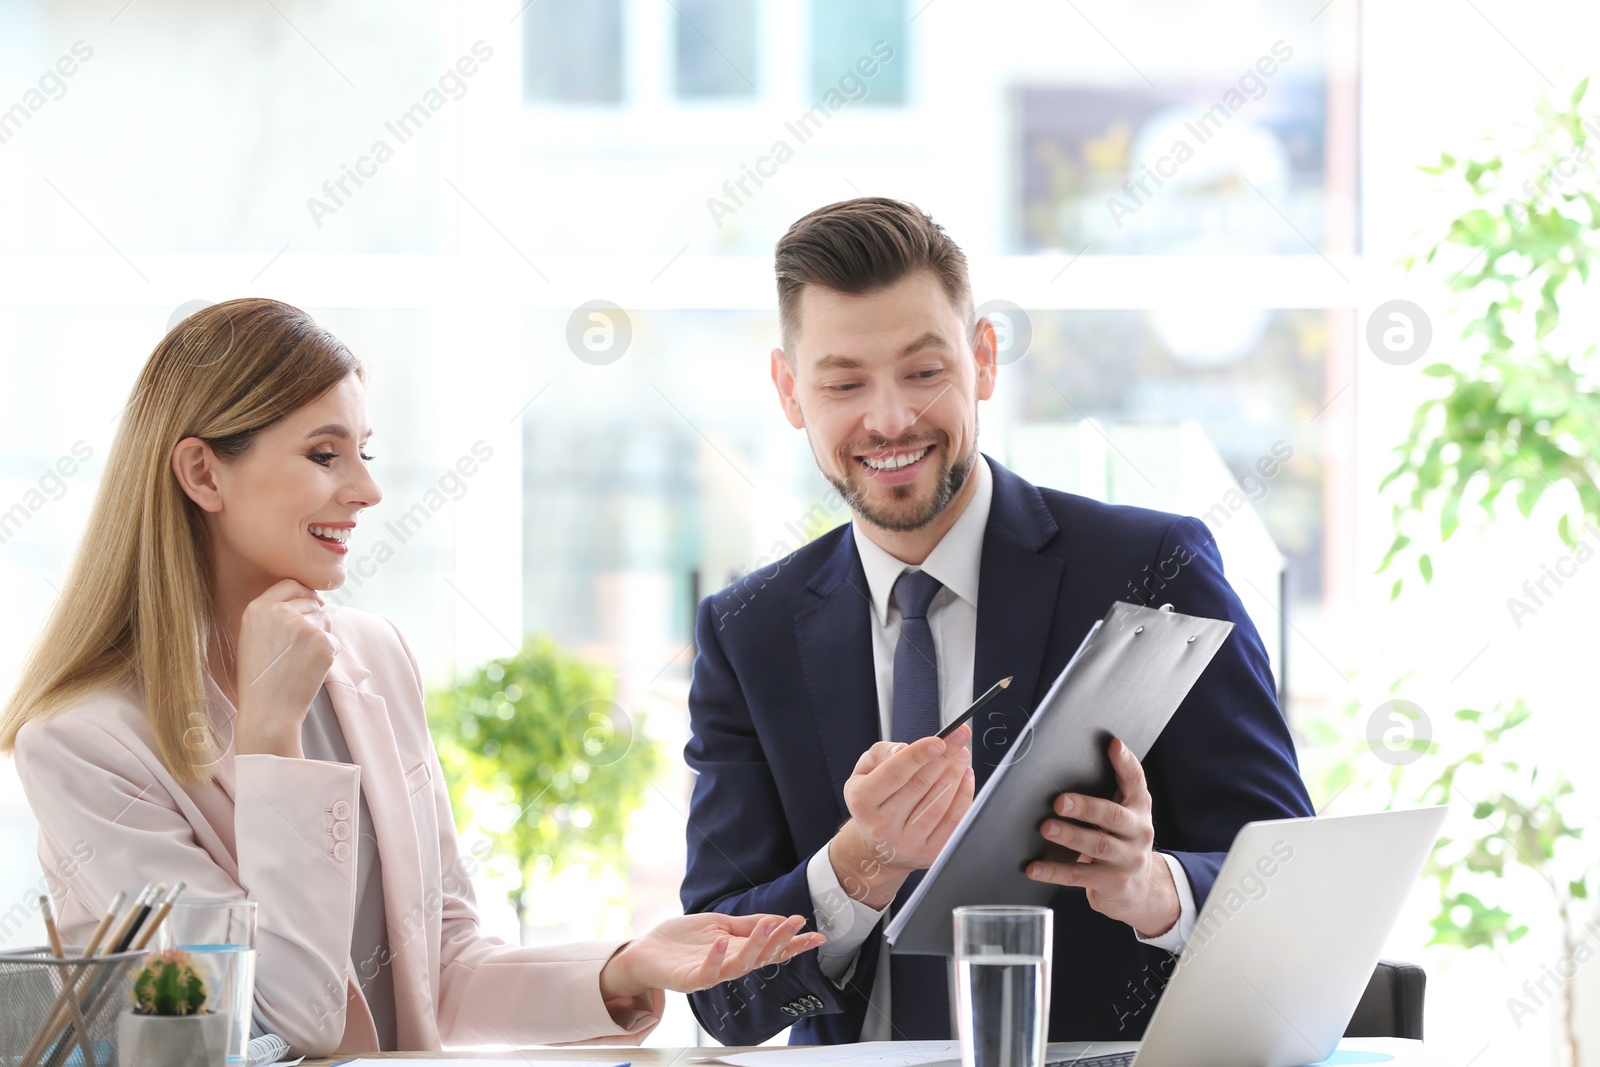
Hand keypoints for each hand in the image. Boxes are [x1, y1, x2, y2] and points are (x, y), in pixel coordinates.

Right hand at [233, 579, 338, 757]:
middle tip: (299, 648)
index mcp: (258, 608)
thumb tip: (310, 598)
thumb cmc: (260, 678)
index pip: (291, 585)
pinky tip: (309, 669)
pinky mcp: (322, 641)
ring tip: (300, 660)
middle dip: (313, 619)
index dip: (304, 594)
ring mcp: (303, 625)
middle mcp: (280, 611)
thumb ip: (273, 614)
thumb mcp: (253, 636)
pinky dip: (328, 653)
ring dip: (321, 635)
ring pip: (325, 619)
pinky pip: (333, 639)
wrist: (268, 711)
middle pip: (311, 602)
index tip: (310, 603)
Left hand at [597, 913, 825, 999]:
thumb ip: (746, 925)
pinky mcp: (689, 980)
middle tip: (796, 924)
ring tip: (766, 926)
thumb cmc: (682, 940)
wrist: (645, 952)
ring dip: (755, 946)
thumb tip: (776, 919)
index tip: (818, 936)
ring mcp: (709, 974)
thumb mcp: (720, 924)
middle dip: (780, 941)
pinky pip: (706, 973)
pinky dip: (716, 958)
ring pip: (740, 966)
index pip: (771, 949)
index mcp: (738, 952)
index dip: (794, 944)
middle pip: (761, 957)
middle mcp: (728, 965)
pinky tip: (723, 941)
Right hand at [829, 724, 974, 909]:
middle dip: (945, 757)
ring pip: (939, 804)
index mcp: (863, 801)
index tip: (939, 740)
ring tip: (962, 755)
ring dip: (956, 775)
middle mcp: (882, 826)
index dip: (919, 754)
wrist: (876, 849)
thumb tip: (904, 749)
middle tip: (959, 737)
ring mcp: (907, 843)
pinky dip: (964, 797)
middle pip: (921, 785)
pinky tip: (966, 778)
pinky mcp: (929, 854)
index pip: (894, 773)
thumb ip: (880, 754)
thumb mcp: (863, 772)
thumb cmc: (873, 802)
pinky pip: (953, 823)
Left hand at [1025, 737, 1178, 938]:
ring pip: (1097, 845)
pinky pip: (1080, 876)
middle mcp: (1139, 832)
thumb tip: (1062, 767)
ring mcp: (1129, 859)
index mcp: (1138, 808)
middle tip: (1060, 802)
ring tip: (1046, 828)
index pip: (1136, 781)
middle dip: (1086, 807)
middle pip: (1113, 816)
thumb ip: (1107, 795)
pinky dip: (1055, 871)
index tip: (1114, 744)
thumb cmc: (1121, 842)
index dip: (1126, 763)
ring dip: (1070, 836)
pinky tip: (1034, 868)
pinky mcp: (1115, 883)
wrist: (1142, 890)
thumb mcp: (1122, 817)